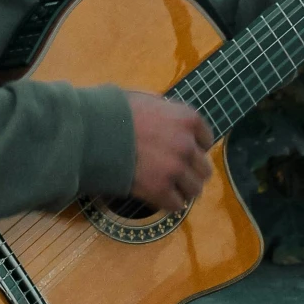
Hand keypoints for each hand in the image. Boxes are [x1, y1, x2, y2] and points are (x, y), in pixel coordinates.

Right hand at [124, 91, 213, 213]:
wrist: (96, 132)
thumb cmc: (117, 111)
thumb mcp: (148, 99)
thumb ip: (166, 111)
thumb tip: (170, 117)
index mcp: (188, 119)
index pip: (207, 140)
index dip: (195, 147)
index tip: (183, 151)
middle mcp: (187, 144)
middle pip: (204, 169)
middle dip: (191, 171)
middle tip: (176, 172)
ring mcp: (175, 169)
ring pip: (195, 190)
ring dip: (183, 190)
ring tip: (169, 187)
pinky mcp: (160, 190)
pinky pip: (177, 205)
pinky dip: (169, 202)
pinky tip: (158, 195)